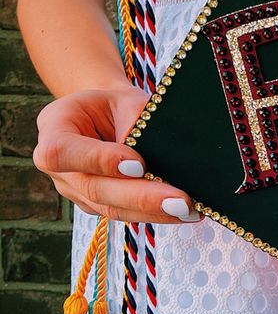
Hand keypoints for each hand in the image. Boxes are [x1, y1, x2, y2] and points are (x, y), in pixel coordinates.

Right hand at [33, 84, 201, 223]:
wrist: (106, 118)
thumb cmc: (113, 105)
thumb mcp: (123, 99)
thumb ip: (135, 120)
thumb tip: (157, 153)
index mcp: (54, 129)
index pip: (64, 152)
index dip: (100, 160)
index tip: (139, 164)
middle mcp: (60, 168)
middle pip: (95, 189)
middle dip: (141, 197)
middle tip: (179, 200)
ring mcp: (77, 192)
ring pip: (112, 209)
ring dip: (153, 212)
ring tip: (187, 210)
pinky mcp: (97, 207)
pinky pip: (125, 214)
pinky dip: (155, 214)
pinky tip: (182, 213)